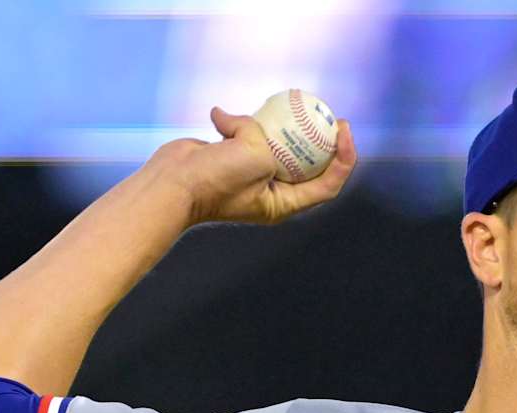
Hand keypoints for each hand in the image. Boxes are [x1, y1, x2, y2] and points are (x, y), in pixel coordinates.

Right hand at [147, 106, 357, 227]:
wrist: (172, 183)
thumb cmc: (216, 180)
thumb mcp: (255, 156)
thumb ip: (260, 135)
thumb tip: (232, 120)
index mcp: (284, 203)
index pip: (327, 185)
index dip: (343, 159)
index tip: (343, 131)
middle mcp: (271, 191)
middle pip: (307, 164)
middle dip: (320, 140)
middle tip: (329, 115)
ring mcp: (250, 174)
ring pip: (275, 145)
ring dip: (279, 126)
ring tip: (290, 104)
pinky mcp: (229, 158)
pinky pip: (245, 135)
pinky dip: (237, 121)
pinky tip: (223, 115)